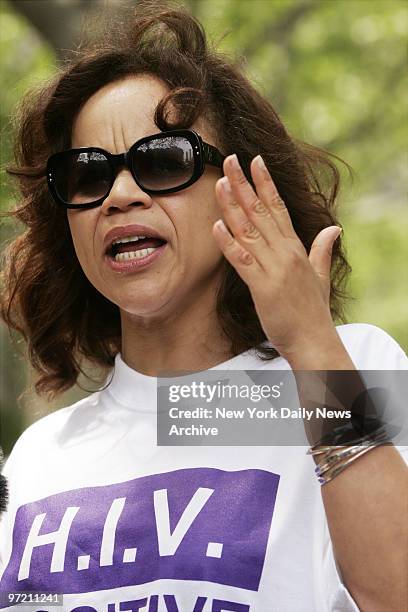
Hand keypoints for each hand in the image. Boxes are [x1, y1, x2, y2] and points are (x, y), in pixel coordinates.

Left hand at [212, 153, 341, 360]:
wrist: (314, 341)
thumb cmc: (312, 311)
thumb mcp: (320, 276)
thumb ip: (322, 249)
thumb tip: (334, 228)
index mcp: (296, 248)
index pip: (279, 207)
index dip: (266, 183)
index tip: (255, 161)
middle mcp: (285, 253)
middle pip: (261, 211)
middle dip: (244, 184)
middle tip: (230, 160)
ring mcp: (275, 268)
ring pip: (249, 230)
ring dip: (233, 206)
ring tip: (220, 183)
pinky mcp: (263, 287)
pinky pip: (243, 261)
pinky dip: (229, 243)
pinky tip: (217, 225)